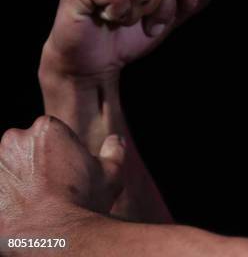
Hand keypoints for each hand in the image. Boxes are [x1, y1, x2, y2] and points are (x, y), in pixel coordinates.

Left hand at [0, 116, 124, 234]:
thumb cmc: (84, 202)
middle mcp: (15, 140)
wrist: (54, 238)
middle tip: (54, 189)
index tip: (69, 174)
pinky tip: (21, 212)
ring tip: (37, 204)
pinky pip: (0, 190)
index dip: (64, 154)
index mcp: (46, 129)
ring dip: (19, 181)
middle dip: (37, 164)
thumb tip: (115, 141)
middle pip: (27, 147)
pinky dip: (7, 199)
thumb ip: (114, 150)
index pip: (53, 134)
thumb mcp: (111, 173)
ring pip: (9, 168)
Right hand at [40, 0, 208, 79]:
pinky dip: (118, 15)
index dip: (168, 4)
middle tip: (131, 18)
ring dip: (134, 13)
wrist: (95, 62)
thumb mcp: (170, 14)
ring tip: (116, 17)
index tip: (149, 15)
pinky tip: (103, 17)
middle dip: (153, 8)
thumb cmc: (129, 33)